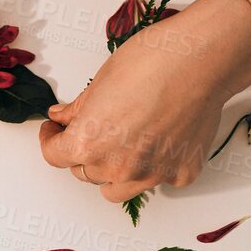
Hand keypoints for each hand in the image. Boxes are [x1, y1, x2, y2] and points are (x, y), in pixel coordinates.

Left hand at [39, 0, 250, 201]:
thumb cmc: (150, 61)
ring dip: (112, 171)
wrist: (200, 61)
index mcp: (89, 143)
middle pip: (85, 172)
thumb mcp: (100, 80)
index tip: (55, 130)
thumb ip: (78, 109)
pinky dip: (153, 165)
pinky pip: (157, 179)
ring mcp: (151, 175)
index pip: (54, 156)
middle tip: (93, 130)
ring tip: (121, 145)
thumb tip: (62, 117)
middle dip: (83, 152)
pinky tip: (160, 139)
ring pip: (116, 189)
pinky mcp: (181, 174)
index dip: (50, 140)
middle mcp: (117, 168)